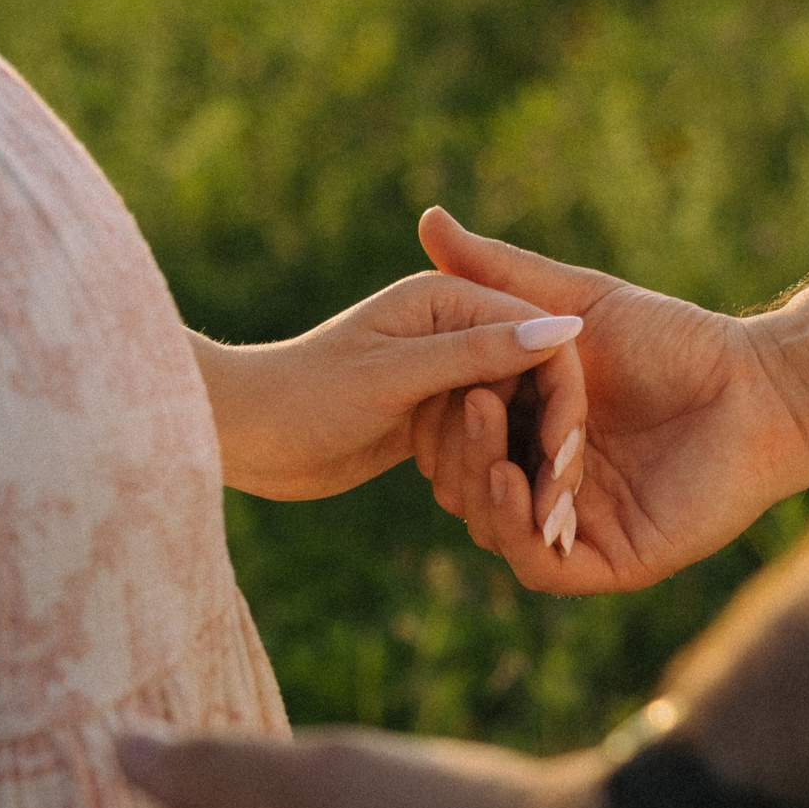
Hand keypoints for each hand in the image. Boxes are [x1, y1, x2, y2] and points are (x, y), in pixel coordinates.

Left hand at [194, 272, 588, 506]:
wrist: (242, 434)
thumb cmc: (305, 393)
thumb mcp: (395, 376)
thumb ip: (477, 353)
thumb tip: (562, 328)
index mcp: (446, 298)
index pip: (537, 334)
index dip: (560, 392)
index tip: (566, 452)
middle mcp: (452, 330)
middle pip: (530, 378)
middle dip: (538, 436)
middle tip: (549, 502)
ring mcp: (441, 375)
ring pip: (508, 416)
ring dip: (508, 460)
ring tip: (512, 509)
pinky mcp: (429, 417)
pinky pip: (478, 441)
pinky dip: (481, 469)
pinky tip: (475, 501)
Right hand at [413, 208, 808, 592]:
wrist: (756, 385)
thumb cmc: (674, 340)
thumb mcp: (571, 299)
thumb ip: (498, 272)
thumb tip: (428, 220)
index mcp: (532, 438)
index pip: (459, 445)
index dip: (440, 418)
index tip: (437, 376)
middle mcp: (549, 489)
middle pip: (469, 490)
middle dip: (460, 451)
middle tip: (469, 403)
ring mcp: (579, 529)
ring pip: (498, 530)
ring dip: (482, 487)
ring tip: (486, 435)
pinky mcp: (613, 562)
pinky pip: (542, 565)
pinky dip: (518, 529)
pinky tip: (513, 481)